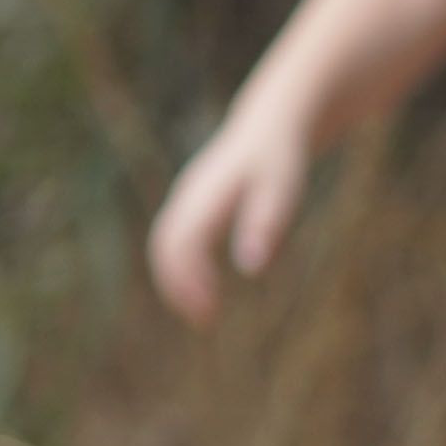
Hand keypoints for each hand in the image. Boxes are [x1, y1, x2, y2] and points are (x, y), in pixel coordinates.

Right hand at [147, 107, 309, 323]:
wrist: (269, 124)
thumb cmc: (279, 159)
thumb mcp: (281, 190)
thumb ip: (265, 223)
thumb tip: (250, 266)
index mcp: (206, 195)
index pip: (180, 244)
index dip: (187, 281)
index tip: (209, 312)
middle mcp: (187, 196)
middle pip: (164, 246)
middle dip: (178, 287)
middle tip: (205, 321)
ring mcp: (185, 198)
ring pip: (165, 244)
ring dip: (178, 280)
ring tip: (206, 312)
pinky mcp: (190, 203)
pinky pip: (174, 240)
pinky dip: (183, 267)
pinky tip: (207, 287)